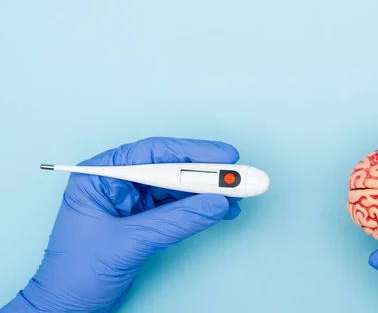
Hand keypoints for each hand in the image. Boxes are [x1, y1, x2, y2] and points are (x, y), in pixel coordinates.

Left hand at [2, 137, 240, 312]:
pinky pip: (179, 206)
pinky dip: (202, 208)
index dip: (193, 152)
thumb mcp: (129, 243)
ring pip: (178, 186)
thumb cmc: (75, 274)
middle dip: (207, 173)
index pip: (153, 152)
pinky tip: (223, 209)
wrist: (66, 308)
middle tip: (239, 175)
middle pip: (170, 167)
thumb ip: (176, 222)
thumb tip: (215, 204)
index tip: (224, 156)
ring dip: (209, 191)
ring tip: (238, 194)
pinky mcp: (144, 219)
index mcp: (100, 174)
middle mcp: (117, 182)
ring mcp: (132, 200)